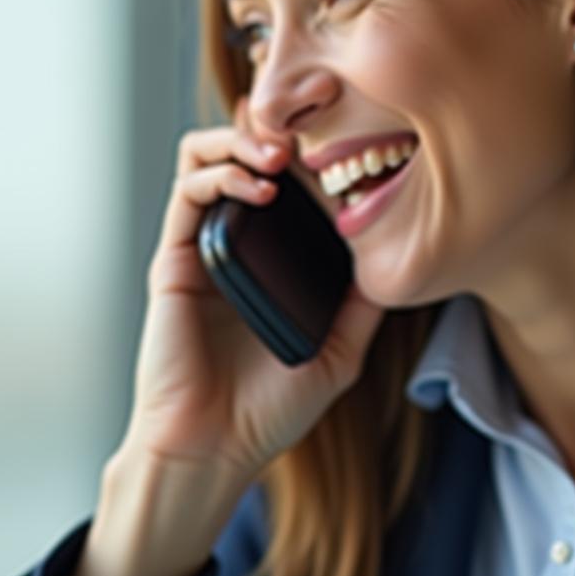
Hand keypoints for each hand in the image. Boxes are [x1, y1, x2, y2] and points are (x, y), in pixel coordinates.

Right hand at [124, 96, 386, 478]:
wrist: (214, 447)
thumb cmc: (270, 408)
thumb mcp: (341, 351)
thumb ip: (364, 304)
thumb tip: (400, 257)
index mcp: (271, 257)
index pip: (285, 180)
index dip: (312, 151)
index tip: (350, 141)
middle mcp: (234, 241)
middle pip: (241, 152)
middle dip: (274, 128)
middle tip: (310, 133)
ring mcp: (202, 245)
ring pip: (205, 156)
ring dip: (242, 138)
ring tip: (281, 151)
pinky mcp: (174, 257)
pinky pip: (188, 191)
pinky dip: (222, 171)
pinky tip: (261, 185)